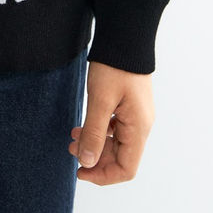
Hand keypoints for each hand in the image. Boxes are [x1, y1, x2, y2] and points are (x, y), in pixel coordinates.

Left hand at [68, 61, 154, 184]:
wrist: (124, 36)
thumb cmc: (114, 66)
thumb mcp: (100, 100)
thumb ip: (93, 133)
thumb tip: (87, 163)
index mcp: (138, 128)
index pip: (126, 169)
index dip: (102, 176)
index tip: (79, 171)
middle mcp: (141, 125)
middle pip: (121, 158)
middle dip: (95, 158)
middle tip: (71, 148)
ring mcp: (136, 116)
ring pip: (117, 144)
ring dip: (95, 144)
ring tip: (73, 136)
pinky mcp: (129, 106)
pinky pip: (116, 129)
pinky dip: (99, 131)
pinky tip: (84, 125)